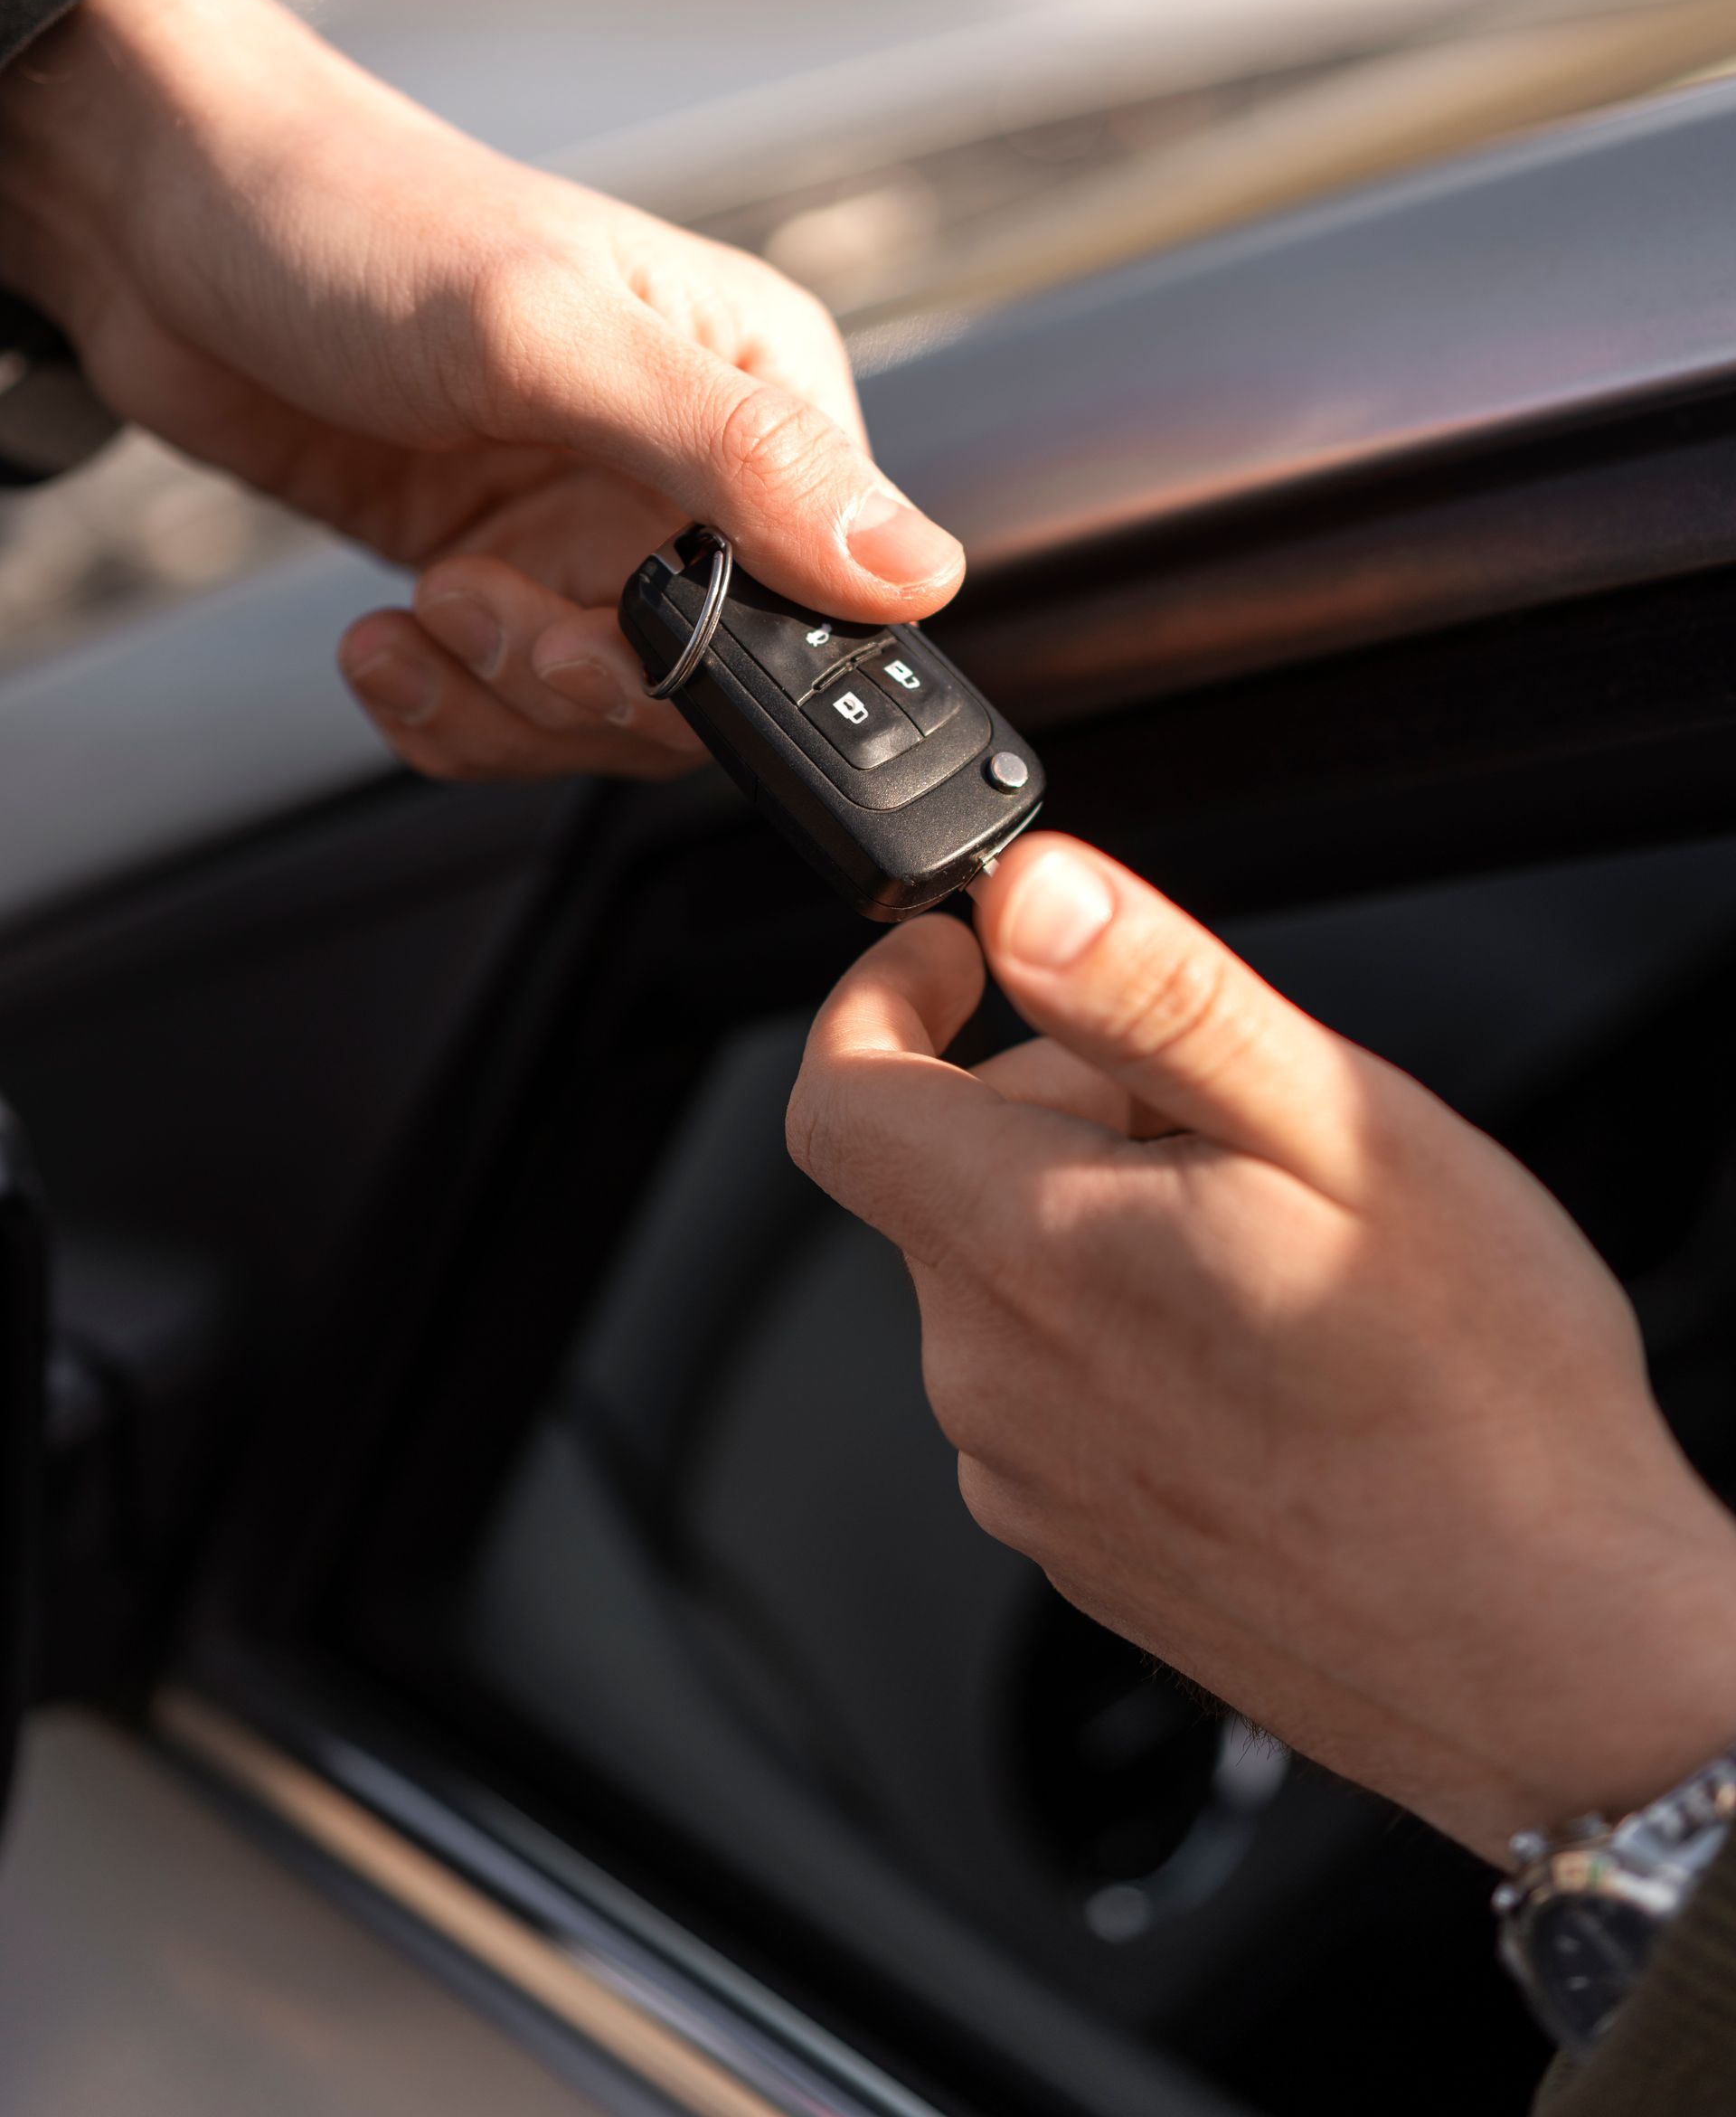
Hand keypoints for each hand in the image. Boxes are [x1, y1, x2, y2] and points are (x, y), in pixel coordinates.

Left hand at [0, 0, 962, 779]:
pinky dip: (443, 710)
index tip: (620, 646)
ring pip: (602, 717)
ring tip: (425, 603)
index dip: (729, 660)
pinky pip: (508, 707)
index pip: (823, 600)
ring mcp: (584, 531)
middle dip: (583, 685)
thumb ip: (740, 457)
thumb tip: (914, 568)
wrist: (155, 220)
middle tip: (484, 604)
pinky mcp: (495, 572)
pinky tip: (384, 639)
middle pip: (708, 687)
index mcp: (757, 392)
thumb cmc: (351, 218)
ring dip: (497, 699)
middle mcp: (688, 474)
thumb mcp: (553, 334)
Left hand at [790, 832, 1735, 1860]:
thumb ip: (1154, 995)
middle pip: (952, 1174)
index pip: (839, 1094)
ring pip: (1016, 1279)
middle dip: (1066, 1101)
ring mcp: (1034, 1481)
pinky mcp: (1088, 1549)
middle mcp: (995, 1381)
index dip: (885, 991)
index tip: (962, 951)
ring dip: (1107, 1222)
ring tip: (1283, 1252)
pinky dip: (1132, 1335)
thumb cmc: (1479, 1402)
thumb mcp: (1335, 1130)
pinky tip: (1273, 1360)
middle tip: (1235, 1122)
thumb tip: (1030, 893)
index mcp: (1032, 1253)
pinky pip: (1061, 1389)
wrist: (1560, 1664)